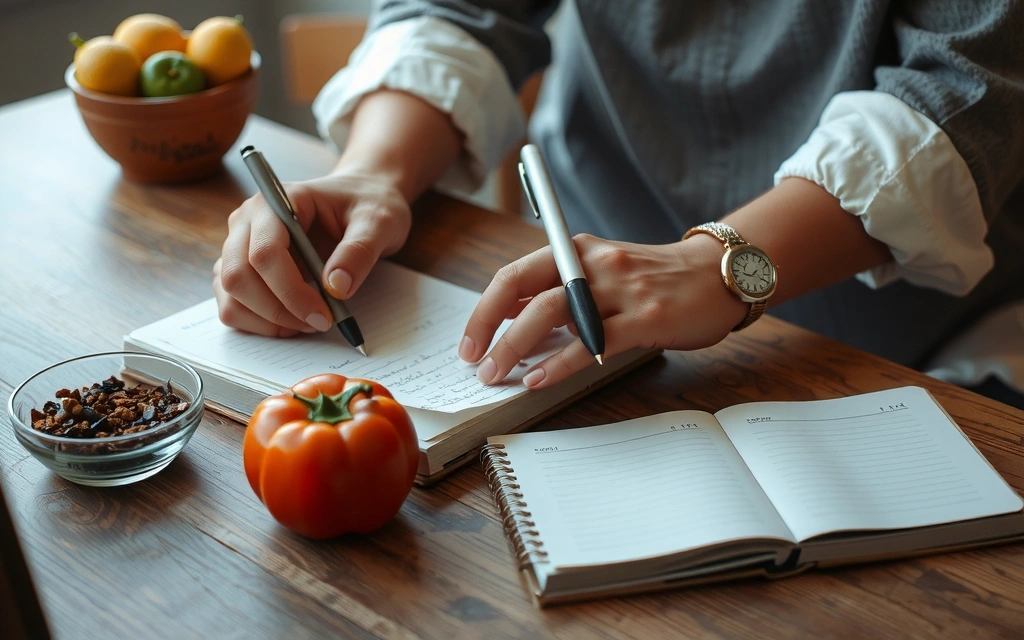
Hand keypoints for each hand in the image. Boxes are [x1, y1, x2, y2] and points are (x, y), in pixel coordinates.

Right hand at [213, 171, 410, 336]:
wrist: (362, 199)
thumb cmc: (367, 204)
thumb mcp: (378, 222)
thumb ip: (359, 251)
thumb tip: (336, 288)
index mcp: (276, 202)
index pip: (265, 252)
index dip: (291, 292)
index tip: (324, 315)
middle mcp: (247, 222)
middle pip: (237, 277)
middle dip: (278, 310)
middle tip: (320, 322)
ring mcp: (239, 247)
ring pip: (230, 296)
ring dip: (267, 320)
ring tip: (310, 321)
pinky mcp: (243, 270)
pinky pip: (233, 306)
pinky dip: (260, 323)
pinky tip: (294, 320)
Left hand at [458, 233, 748, 388]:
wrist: (717, 275)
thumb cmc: (654, 279)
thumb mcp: (599, 272)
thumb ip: (557, 290)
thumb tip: (507, 315)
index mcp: (576, 249)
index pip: (514, 275)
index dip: (484, 311)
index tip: (469, 344)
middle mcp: (593, 263)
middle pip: (525, 291)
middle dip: (491, 331)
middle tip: (476, 366)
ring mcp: (620, 288)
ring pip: (554, 313)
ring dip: (518, 346)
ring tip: (499, 375)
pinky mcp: (644, 316)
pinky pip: (593, 342)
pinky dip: (561, 362)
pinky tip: (539, 379)